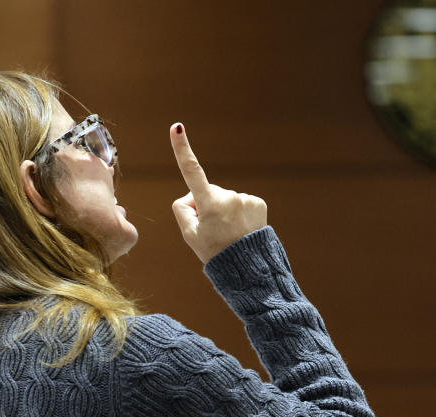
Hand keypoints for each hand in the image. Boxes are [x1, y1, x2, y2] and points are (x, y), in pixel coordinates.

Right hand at [169, 123, 267, 262]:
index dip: (182, 149)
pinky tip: (240, 228)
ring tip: (229, 233)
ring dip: (224, 211)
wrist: (248, 268)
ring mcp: (245, 199)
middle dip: (207, 206)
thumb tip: (192, 194)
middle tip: (212, 231)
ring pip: (225, 198)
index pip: (192, 172)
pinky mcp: (258, 202)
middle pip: (208, 192)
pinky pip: (240, 202)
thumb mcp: (189, 234)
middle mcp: (229, 197)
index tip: (177, 128)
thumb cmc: (215, 252)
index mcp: (209, 204)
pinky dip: (238, 212)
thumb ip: (182, 209)